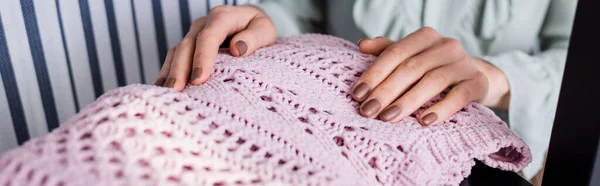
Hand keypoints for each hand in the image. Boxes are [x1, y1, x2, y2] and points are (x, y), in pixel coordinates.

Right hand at [154, 5, 275, 90]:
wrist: (250, 23)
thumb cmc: (258, 29)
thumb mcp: (265, 30)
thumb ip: (254, 38)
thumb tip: (238, 49)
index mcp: (223, 18)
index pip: (208, 37)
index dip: (202, 57)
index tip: (199, 79)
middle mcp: (204, 24)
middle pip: (187, 45)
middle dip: (180, 69)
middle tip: (176, 91)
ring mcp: (193, 35)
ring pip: (176, 52)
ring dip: (170, 73)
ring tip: (167, 95)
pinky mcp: (189, 46)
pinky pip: (174, 58)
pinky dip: (167, 73)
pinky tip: (162, 89)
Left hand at [352, 27, 509, 125]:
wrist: (475, 79)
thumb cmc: (433, 69)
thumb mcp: (410, 58)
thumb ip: (387, 51)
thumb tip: (361, 44)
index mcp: (425, 37)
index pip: (395, 53)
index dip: (374, 73)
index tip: (357, 94)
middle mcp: (445, 46)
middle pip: (411, 68)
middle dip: (386, 91)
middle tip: (368, 111)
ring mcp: (463, 63)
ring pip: (432, 81)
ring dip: (407, 102)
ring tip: (388, 118)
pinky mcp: (477, 82)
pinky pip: (459, 96)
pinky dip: (441, 109)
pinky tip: (424, 121)